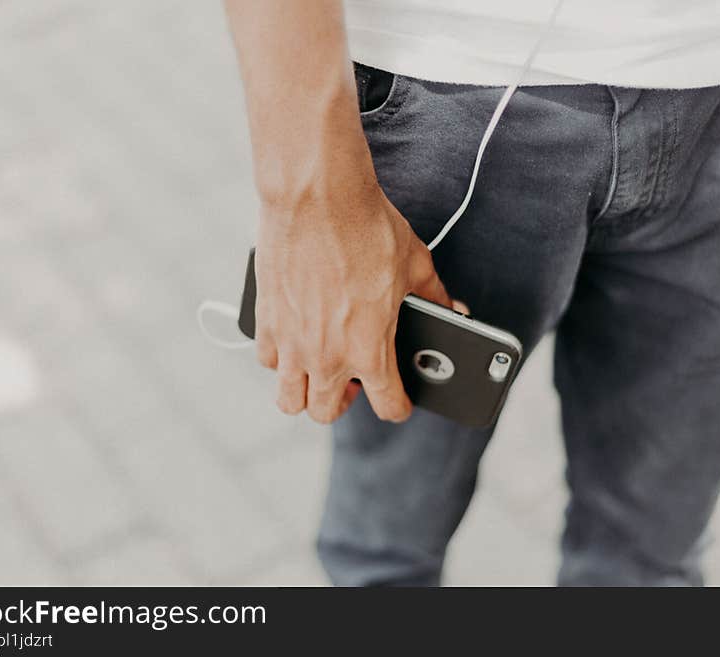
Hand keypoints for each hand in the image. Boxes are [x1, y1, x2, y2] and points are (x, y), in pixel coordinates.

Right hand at [253, 182, 453, 423]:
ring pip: (289, 399)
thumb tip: (453, 308)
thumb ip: (434, 296)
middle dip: (342, 403)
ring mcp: (291, 343)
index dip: (398, 407)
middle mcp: (327, 357)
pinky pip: (267, 360)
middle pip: (326, 413)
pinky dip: (279, 357)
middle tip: (350, 380)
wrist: (318, 197)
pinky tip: (293, 337)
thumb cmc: (367, 228)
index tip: (398, 403)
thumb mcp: (414, 264)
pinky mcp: (266, 321)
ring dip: (304, 391)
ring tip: (315, 368)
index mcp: (369, 351)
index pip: (387, 406)